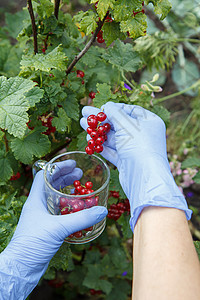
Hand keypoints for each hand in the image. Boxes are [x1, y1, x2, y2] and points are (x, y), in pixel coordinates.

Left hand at [3, 160, 106, 268]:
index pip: (44, 176)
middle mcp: (39, 206)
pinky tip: (79, 209)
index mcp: (36, 200)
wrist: (21, 268)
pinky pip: (60, 213)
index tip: (72, 164)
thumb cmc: (33, 243)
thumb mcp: (58, 228)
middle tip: (80, 174)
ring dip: (68, 192)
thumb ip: (81, 219)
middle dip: (66, 178)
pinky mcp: (48, 228)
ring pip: (56, 199)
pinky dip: (70, 208)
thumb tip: (101, 210)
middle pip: (51, 185)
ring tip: (81, 188)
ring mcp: (43, 217)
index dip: (58, 168)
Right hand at [80, 102, 191, 230]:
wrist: (144, 178)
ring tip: (82, 124)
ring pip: (114, 138)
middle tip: (85, 113)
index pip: (130, 110)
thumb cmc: (140, 146)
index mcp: (149, 122)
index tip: (100, 108)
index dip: (115, 108)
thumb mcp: (127, 125)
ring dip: (98, 132)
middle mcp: (143, 134)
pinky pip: (113, 150)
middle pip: (119, 123)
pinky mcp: (127, 161)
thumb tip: (107, 105)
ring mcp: (135, 148)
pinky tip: (89, 140)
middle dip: (101, 119)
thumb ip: (115, 114)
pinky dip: (101, 146)